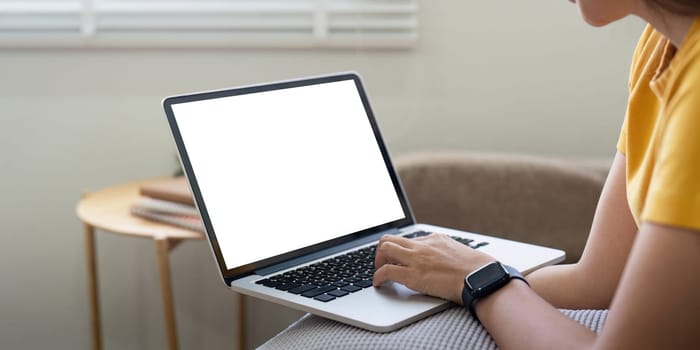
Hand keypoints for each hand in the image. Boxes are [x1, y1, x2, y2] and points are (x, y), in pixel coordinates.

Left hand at [373, 233, 495, 303]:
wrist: (482, 278)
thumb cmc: (478, 270)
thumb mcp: (462, 253)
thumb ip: (448, 254)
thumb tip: (449, 263)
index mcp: (435, 239)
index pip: (409, 239)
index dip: (401, 250)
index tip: (399, 258)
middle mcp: (423, 245)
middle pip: (391, 238)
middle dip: (383, 250)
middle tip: (384, 263)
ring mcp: (416, 258)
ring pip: (384, 248)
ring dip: (377, 260)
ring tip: (379, 271)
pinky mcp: (413, 275)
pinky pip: (386, 272)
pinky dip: (377, 277)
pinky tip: (379, 284)